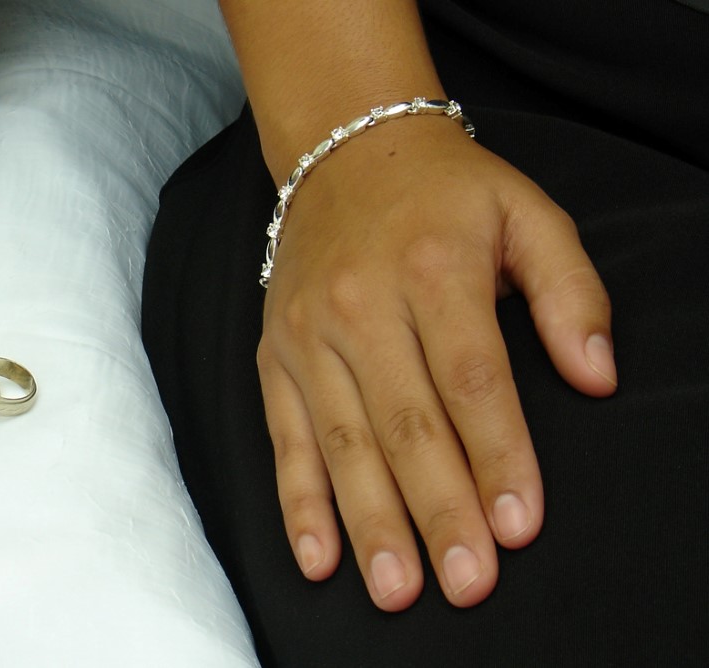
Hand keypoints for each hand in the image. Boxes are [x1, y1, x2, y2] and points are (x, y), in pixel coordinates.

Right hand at [256, 117, 615, 609]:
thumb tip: (598, 378)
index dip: (497, 454)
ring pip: (343, 442)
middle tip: (466, 582)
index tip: (519, 525)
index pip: (470, 378)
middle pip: (405, 423)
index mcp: (431, 269)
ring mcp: (308, 336)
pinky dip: (299, 502)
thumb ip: (571, 292)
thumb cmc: (445, 194)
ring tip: (398, 589)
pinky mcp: (275, 358)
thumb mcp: (527, 214)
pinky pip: (286, 438)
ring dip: (371, 521)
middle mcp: (360, 306)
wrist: (340, 152)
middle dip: (438, 509)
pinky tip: (319, 559)